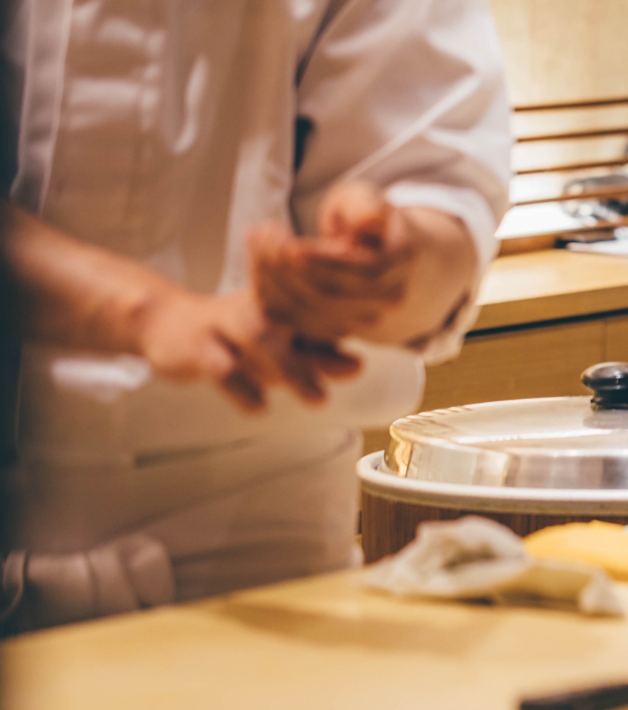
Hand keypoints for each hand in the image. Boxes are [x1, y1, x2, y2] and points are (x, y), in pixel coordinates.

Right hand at [136, 286, 361, 412]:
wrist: (166, 324)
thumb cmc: (234, 334)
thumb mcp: (277, 339)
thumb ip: (315, 353)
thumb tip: (359, 365)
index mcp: (283, 301)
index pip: (321, 306)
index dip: (352, 321)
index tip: (380, 330)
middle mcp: (258, 307)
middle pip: (296, 318)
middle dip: (329, 344)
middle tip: (358, 369)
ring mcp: (226, 323)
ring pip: (261, 338)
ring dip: (292, 368)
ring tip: (319, 400)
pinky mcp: (198, 345)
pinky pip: (221, 365)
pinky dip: (242, 388)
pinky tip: (261, 409)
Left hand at [249, 182, 415, 342]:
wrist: (378, 257)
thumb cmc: (364, 222)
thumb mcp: (365, 200)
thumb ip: (365, 206)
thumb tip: (370, 220)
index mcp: (401, 264)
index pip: (365, 274)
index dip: (324, 264)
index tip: (289, 245)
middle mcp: (387, 301)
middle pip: (330, 297)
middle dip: (287, 268)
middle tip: (260, 232)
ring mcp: (361, 321)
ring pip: (308, 312)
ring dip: (271, 280)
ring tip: (255, 240)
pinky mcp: (332, 329)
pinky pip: (293, 321)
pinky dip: (269, 295)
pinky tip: (257, 263)